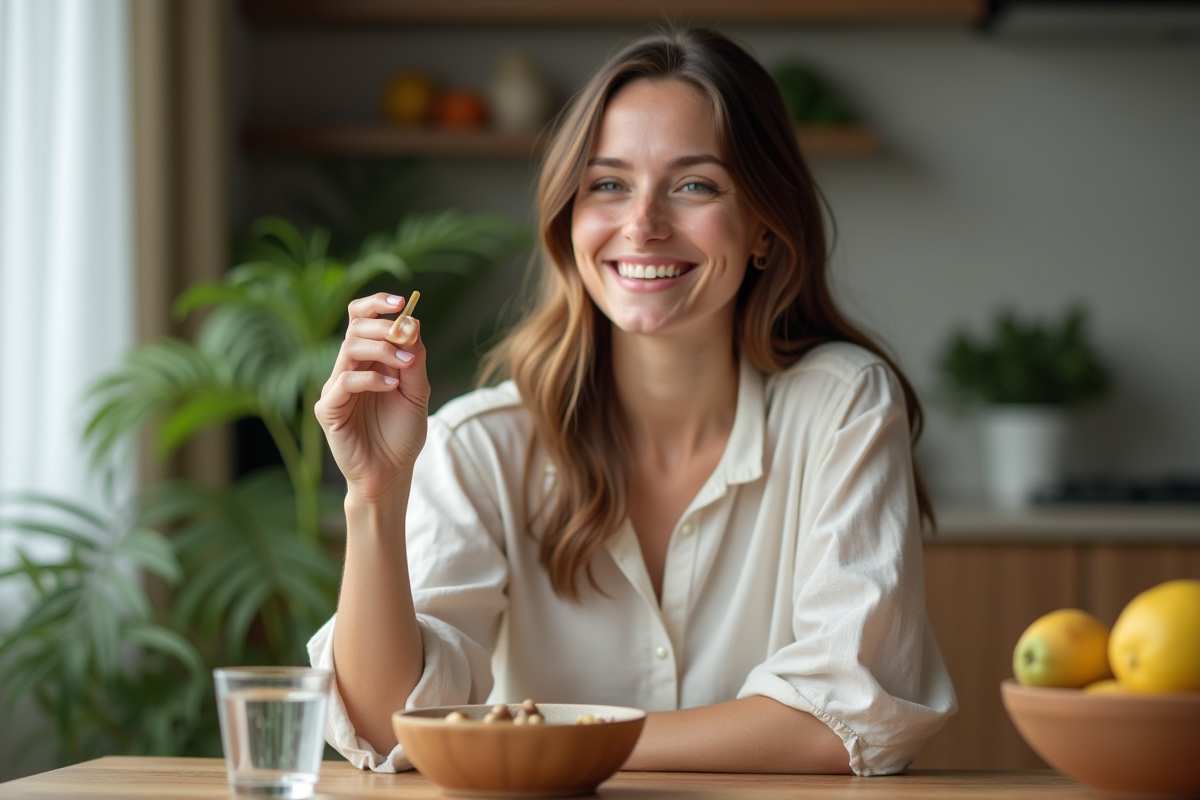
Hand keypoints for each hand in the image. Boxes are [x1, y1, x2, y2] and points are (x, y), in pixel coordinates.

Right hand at [315, 293, 429, 501]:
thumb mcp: (417, 392)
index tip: (401, 300)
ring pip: (349, 350)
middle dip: (382, 326)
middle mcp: (348, 369)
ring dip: (381, 350)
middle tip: (405, 335)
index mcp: (367, 360)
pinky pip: (344, 382)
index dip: (376, 305)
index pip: (361, 320)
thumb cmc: (401, 434)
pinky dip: (369, 378)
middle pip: (354, 329)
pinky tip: (391, 387)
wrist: (391, 473)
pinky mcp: (328, 409)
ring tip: (405, 365)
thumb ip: (415, 360)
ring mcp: (336, 388)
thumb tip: (413, 322)